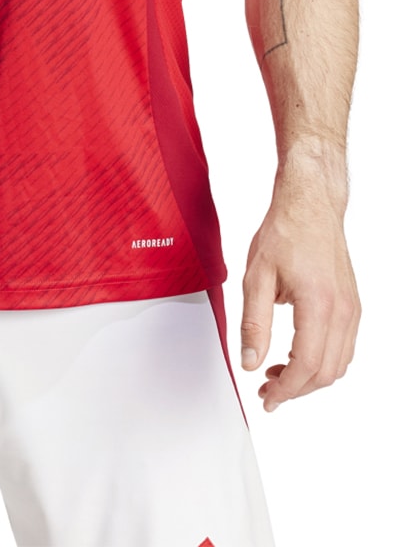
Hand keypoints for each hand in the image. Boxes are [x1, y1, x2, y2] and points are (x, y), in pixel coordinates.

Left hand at [239, 187, 359, 410]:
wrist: (311, 205)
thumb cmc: (285, 232)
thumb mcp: (256, 276)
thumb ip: (254, 323)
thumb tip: (250, 361)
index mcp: (318, 304)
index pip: (307, 365)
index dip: (286, 389)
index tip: (267, 397)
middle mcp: (342, 310)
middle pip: (326, 373)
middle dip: (296, 389)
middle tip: (266, 389)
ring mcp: (352, 308)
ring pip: (338, 364)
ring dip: (309, 377)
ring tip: (277, 373)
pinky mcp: (352, 305)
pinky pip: (343, 347)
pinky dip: (322, 361)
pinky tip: (296, 354)